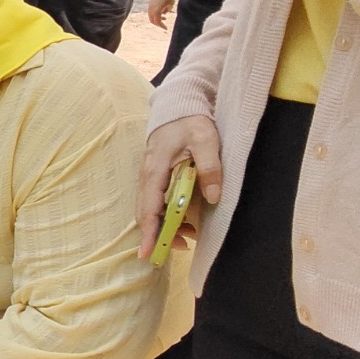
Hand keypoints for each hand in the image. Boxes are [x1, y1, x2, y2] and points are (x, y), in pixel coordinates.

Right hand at [136, 115, 222, 259]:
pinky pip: (157, 202)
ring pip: (151, 209)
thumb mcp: (205, 139)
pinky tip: (185, 221)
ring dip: (166, 226)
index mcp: (155, 170)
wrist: (178, 106)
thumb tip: (212, 197)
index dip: (149, 232)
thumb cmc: (190, 120)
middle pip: (147, 213)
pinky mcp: (156, 177)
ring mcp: (150, 177)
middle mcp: (147, 177)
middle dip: (160, 235)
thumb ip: (209, 167)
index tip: (149, 253)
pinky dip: (168, 215)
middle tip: (181, 248)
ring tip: (189, 237)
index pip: (149, 208)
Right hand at [148, 0, 174, 28]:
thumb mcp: (171, 3)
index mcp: (156, 11)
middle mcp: (151, 9)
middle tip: (163, 25)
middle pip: (152, 20)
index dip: (162, 26)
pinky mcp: (150, 1)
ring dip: (156, 18)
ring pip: (151, 15)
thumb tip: (164, 12)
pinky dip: (155, 13)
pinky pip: (151, 10)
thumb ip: (167, 10)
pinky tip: (162, 10)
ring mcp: (150, 5)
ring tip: (164, 17)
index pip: (158, 22)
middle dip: (158, 23)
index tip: (166, 28)